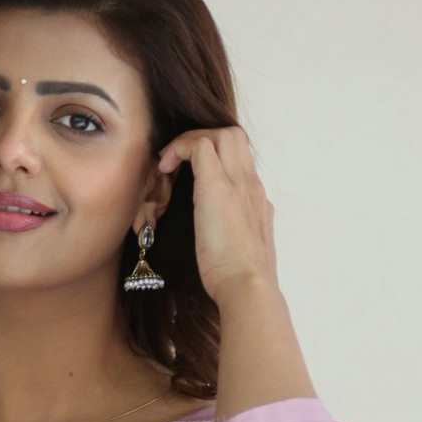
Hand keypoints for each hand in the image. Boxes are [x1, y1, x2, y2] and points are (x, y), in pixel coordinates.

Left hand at [158, 126, 278, 307]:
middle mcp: (251, 186)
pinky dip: (180, 149)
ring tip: (169, 163)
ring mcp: (238, 183)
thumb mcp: (239, 251)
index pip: (240, 160)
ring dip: (192, 141)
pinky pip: (200, 146)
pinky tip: (165, 167)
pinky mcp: (218, 186)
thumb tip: (217, 235)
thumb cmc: (239, 280)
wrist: (248, 287)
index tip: (190, 174)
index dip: (215, 157)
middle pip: (235, 138)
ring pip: (222, 134)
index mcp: (256, 201)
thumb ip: (232, 235)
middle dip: (204, 140)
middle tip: (179, 161)